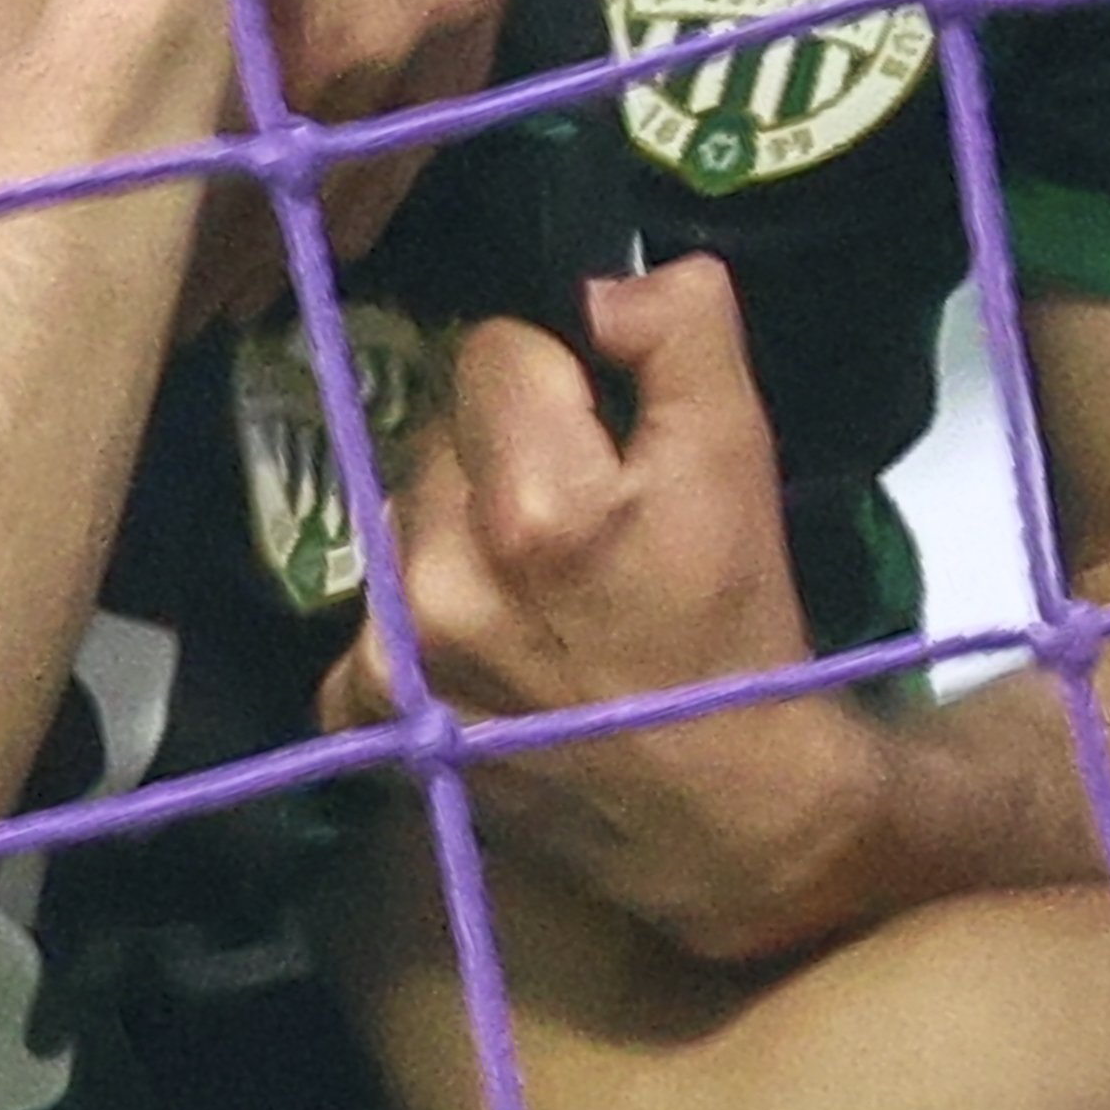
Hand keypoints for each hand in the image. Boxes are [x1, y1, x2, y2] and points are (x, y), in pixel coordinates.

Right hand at [178, 0, 540, 328]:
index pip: (456, 50)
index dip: (383, 122)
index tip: (332, 175)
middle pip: (402, 130)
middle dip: (332, 199)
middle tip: (268, 260)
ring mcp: (393, 27)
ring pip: (345, 165)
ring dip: (281, 234)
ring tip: (222, 292)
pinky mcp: (312, 61)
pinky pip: (286, 174)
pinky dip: (240, 233)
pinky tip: (196, 276)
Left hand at [319, 255, 889, 964]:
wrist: (731, 824)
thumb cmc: (739, 633)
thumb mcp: (742, 461)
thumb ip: (679, 334)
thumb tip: (598, 285)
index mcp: (537, 506)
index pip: (490, 349)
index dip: (555, 376)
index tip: (601, 433)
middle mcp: (442, 578)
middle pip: (437, 429)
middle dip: (502, 452)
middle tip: (576, 519)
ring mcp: (395, 654)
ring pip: (399, 512)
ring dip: (453, 530)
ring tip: (534, 587)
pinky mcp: (368, 715)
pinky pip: (367, 610)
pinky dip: (416, 619)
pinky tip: (487, 647)